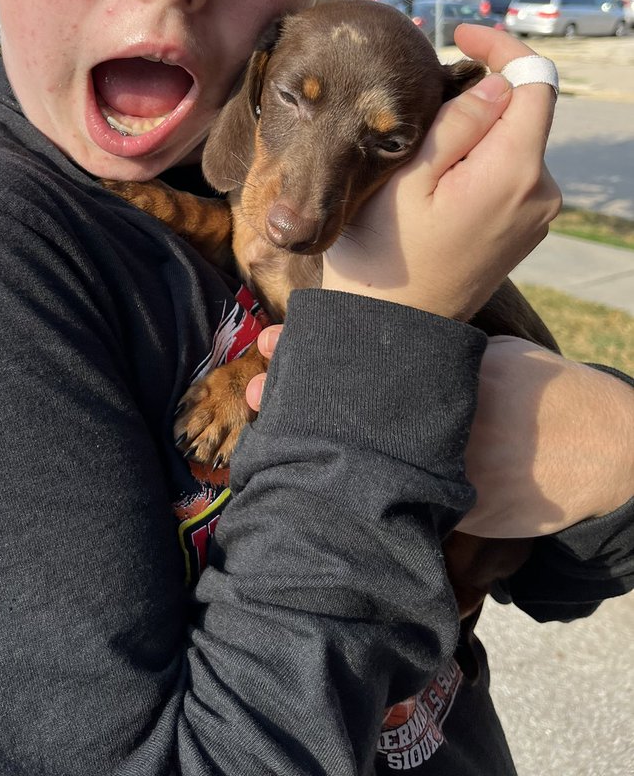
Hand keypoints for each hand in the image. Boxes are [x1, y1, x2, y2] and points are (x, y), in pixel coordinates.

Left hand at [248, 330, 633, 538]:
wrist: (604, 447)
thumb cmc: (545, 391)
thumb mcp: (492, 357)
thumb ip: (439, 352)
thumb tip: (384, 333)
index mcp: (446, 380)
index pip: (364, 365)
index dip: (309, 355)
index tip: (269, 341)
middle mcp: (442, 425)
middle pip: (350, 415)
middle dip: (295, 398)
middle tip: (250, 388)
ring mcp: (451, 474)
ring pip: (366, 463)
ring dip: (316, 448)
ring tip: (267, 432)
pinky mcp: (463, 514)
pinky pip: (401, 506)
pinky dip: (360, 495)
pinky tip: (321, 487)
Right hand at [320, 25, 560, 319]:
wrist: (394, 328)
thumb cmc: (386, 252)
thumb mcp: (409, 177)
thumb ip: (459, 123)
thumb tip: (498, 83)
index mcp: (516, 172)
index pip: (535, 81)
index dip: (501, 47)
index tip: (457, 35)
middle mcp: (542, 192)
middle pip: (525, 109)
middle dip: (481, 91)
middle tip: (420, 103)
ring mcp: (537, 214)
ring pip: (516, 139)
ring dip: (477, 127)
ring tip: (419, 152)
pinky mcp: (525, 227)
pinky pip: (512, 170)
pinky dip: (481, 156)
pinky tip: (437, 179)